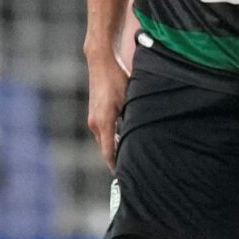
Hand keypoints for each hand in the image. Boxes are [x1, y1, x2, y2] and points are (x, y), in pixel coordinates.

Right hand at [84, 51, 127, 169]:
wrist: (100, 62)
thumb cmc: (117, 77)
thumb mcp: (130, 97)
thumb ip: (134, 116)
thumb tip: (145, 130)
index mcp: (103, 122)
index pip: (108, 152)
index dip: (116, 165)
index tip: (124, 177)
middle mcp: (95, 123)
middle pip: (106, 149)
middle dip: (117, 159)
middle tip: (132, 170)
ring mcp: (93, 118)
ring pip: (105, 140)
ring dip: (115, 148)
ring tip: (129, 159)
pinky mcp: (95, 113)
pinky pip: (103, 132)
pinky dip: (112, 139)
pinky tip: (124, 141)